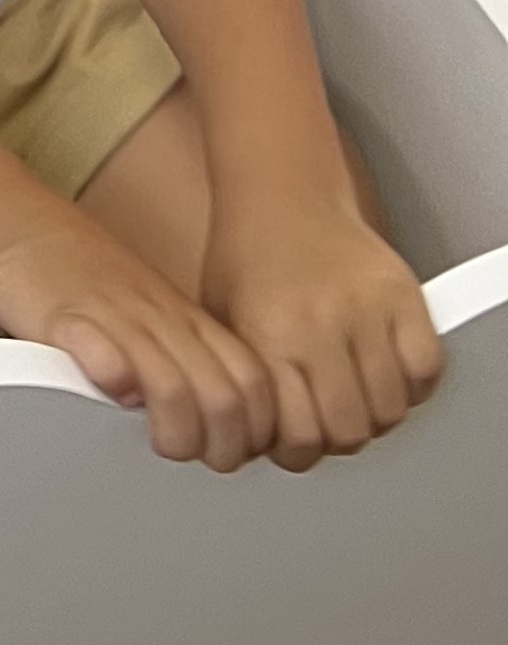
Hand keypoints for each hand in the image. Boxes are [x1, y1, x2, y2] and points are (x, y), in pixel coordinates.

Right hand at [0, 206, 275, 468]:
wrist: (22, 221)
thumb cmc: (89, 279)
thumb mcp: (158, 315)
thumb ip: (194, 363)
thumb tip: (229, 428)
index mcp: (190, 322)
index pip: (256, 387)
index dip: (255, 432)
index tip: (232, 450)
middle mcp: (162, 320)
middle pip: (226, 399)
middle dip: (220, 447)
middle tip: (195, 456)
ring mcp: (117, 316)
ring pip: (174, 389)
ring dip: (173, 432)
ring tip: (152, 440)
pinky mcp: (64, 318)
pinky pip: (101, 354)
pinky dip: (112, 383)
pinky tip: (107, 392)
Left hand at [202, 196, 443, 467]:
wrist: (282, 191)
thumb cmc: (246, 253)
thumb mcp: (219, 318)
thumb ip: (241, 382)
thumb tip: (250, 442)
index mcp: (269, 333)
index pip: (300, 435)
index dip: (297, 452)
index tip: (292, 444)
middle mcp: (320, 324)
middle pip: (349, 430)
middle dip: (335, 439)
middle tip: (324, 424)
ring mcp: (367, 309)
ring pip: (390, 409)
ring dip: (372, 416)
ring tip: (351, 398)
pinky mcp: (403, 295)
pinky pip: (425, 371)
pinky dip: (410, 385)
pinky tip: (382, 374)